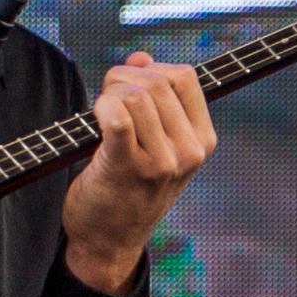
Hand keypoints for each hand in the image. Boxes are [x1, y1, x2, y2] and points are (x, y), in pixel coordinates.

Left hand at [58, 53, 216, 289]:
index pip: (186, 77)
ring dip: (109, 91)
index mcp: (202, 141)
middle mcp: (188, 151)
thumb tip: (141, 56)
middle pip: (157, 82)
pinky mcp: (127, 168)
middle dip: (123, 77)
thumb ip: (154, 99)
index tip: (131, 83)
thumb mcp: (156, 145)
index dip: (152, 68)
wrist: (109, 240)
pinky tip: (94, 117)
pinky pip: (117, 117)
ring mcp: (161, 162)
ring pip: (136, 96)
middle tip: (106, 93)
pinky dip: (102, 107)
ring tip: (100, 108)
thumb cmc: (129, 189)